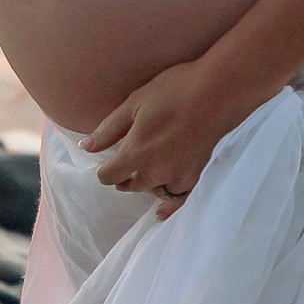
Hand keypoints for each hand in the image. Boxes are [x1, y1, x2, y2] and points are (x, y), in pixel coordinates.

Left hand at [84, 57, 255, 219]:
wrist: (217, 93)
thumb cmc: (173, 91)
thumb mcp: (134, 103)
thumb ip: (108, 129)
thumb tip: (86, 147)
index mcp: (134, 155)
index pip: (108, 176)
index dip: (105, 167)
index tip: (108, 157)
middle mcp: (153, 173)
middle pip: (129, 185)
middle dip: (124, 174)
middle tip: (126, 160)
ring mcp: (177, 178)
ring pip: (152, 190)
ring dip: (145, 183)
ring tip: (145, 171)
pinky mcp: (196, 178)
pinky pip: (176, 201)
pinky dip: (166, 206)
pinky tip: (160, 212)